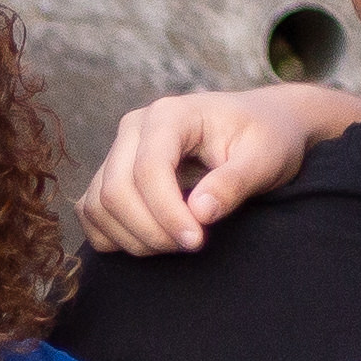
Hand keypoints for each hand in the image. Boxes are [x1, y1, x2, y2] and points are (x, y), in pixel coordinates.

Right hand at [77, 85, 353, 257]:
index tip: (198, 241)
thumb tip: (199, 213)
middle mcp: (134, 128)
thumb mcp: (266, 158)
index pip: (148, 169)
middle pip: (115, 191)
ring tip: (180, 242)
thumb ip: (234, 183)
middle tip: (193, 246)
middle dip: (151, 231)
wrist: (261, 126)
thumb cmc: (267, 138)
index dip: (167, 213)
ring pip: (99, 206)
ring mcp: (119, 151)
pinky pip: (93, 214)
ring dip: (135, 239)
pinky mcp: (112, 175)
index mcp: (170, 115)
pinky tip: (156, 240)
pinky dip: (116, 238)